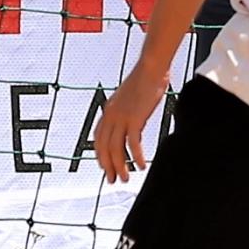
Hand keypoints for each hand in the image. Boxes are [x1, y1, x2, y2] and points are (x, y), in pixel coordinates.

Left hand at [94, 57, 172, 183]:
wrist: (150, 69)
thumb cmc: (145, 79)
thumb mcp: (130, 98)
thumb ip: (128, 112)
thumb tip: (132, 127)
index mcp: (108, 110)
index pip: (98, 138)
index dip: (100, 155)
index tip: (105, 166)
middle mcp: (111, 115)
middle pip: (104, 147)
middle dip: (108, 166)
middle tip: (113, 179)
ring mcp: (121, 117)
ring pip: (116, 149)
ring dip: (120, 166)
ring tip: (126, 178)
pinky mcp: (134, 119)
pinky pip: (133, 144)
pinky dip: (136, 157)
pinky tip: (141, 165)